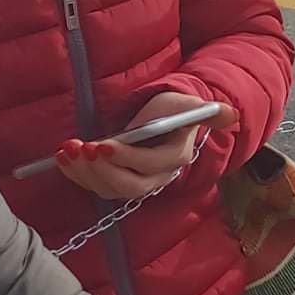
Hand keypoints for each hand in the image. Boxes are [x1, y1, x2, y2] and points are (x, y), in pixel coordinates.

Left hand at [56, 92, 235, 201]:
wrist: (164, 119)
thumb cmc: (175, 109)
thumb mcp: (192, 105)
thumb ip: (211, 112)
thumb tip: (231, 116)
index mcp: (176, 156)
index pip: (151, 164)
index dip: (126, 158)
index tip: (102, 144)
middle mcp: (158, 176)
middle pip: (129, 185)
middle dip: (100, 170)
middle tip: (82, 149)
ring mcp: (137, 182)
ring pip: (109, 189)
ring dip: (84, 172)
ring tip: (68, 150)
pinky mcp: (118, 183)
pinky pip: (96, 186)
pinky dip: (77, 174)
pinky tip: (64, 157)